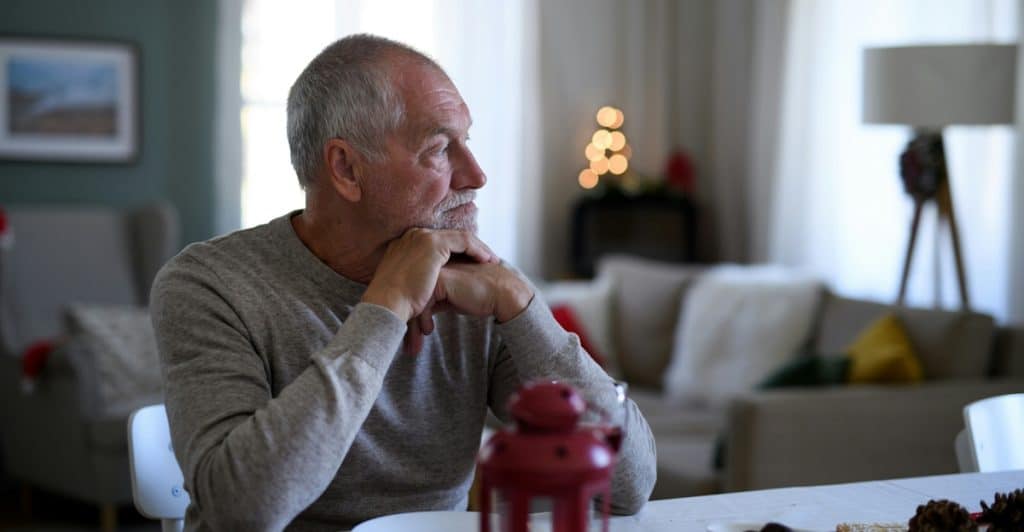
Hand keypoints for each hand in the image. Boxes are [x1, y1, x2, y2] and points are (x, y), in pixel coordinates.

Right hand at [362, 228, 496, 322]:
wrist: (386, 304)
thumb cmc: (395, 303)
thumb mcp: (407, 285)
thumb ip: (419, 279)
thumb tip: (429, 290)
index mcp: (405, 244)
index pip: (438, 242)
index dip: (456, 251)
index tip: (470, 262)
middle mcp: (413, 236)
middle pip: (450, 237)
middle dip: (469, 247)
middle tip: (485, 258)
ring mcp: (422, 237)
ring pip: (459, 237)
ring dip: (477, 248)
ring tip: (490, 259)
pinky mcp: (432, 244)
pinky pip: (463, 241)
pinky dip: (476, 249)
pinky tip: (486, 260)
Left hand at [401, 262, 533, 355]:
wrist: (502, 293)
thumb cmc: (480, 297)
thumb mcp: (453, 299)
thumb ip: (436, 300)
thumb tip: (418, 314)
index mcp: (433, 267)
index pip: (413, 292)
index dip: (412, 314)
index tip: (412, 335)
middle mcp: (432, 265)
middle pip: (411, 295)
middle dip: (410, 322)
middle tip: (411, 344)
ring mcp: (436, 270)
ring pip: (414, 299)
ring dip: (414, 324)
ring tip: (416, 344)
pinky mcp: (441, 279)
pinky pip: (423, 302)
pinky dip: (423, 319)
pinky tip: (429, 331)